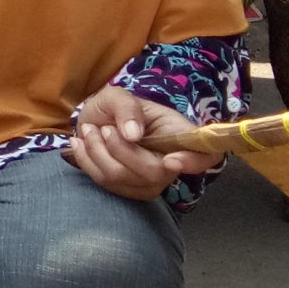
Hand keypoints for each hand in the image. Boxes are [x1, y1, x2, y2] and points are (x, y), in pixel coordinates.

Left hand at [65, 87, 221, 201]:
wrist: (94, 123)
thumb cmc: (114, 108)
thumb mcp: (118, 96)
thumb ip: (127, 108)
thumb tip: (133, 134)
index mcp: (180, 134)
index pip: (206, 156)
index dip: (194, 161)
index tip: (170, 160)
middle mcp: (172, 163)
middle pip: (153, 172)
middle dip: (120, 148)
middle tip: (104, 128)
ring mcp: (152, 182)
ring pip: (123, 177)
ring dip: (97, 150)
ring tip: (91, 131)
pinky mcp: (130, 191)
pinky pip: (105, 183)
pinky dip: (87, 160)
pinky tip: (82, 144)